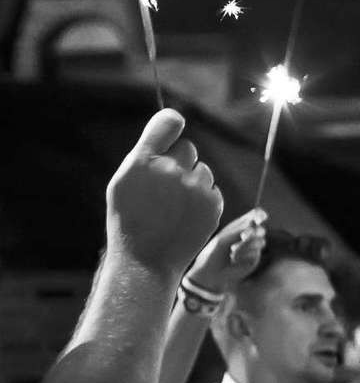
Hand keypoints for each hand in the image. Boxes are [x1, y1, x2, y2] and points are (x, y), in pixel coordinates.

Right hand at [107, 110, 223, 275]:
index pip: (167, 123)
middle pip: (187, 147)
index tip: (175, 124)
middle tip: (166, 186)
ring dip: (192, 181)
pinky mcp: (213, 202)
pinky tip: (186, 215)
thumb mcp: (123, 183)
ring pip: (202, 170)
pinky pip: (211, 188)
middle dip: (180, 161)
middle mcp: (169, 170)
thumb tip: (170, 124)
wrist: (147, 259)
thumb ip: (144, 155)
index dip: (172, 122)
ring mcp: (194, 187)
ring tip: (174, 205)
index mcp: (141, 161)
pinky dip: (203, 199)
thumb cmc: (129, 220)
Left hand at [184, 208, 267, 295]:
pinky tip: (234, 258)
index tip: (262, 216)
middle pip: (261, 229)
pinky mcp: (254, 259)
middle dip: (254, 232)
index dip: (260, 214)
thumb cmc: (214, 252)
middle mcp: (248, 236)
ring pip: (261, 241)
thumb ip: (240, 230)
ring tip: (232, 250)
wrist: (211, 271)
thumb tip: (254, 221)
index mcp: (239, 226)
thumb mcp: (225, 238)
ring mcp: (252, 247)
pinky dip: (244, 254)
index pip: (255, 216)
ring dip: (247, 244)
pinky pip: (256, 252)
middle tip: (243, 236)